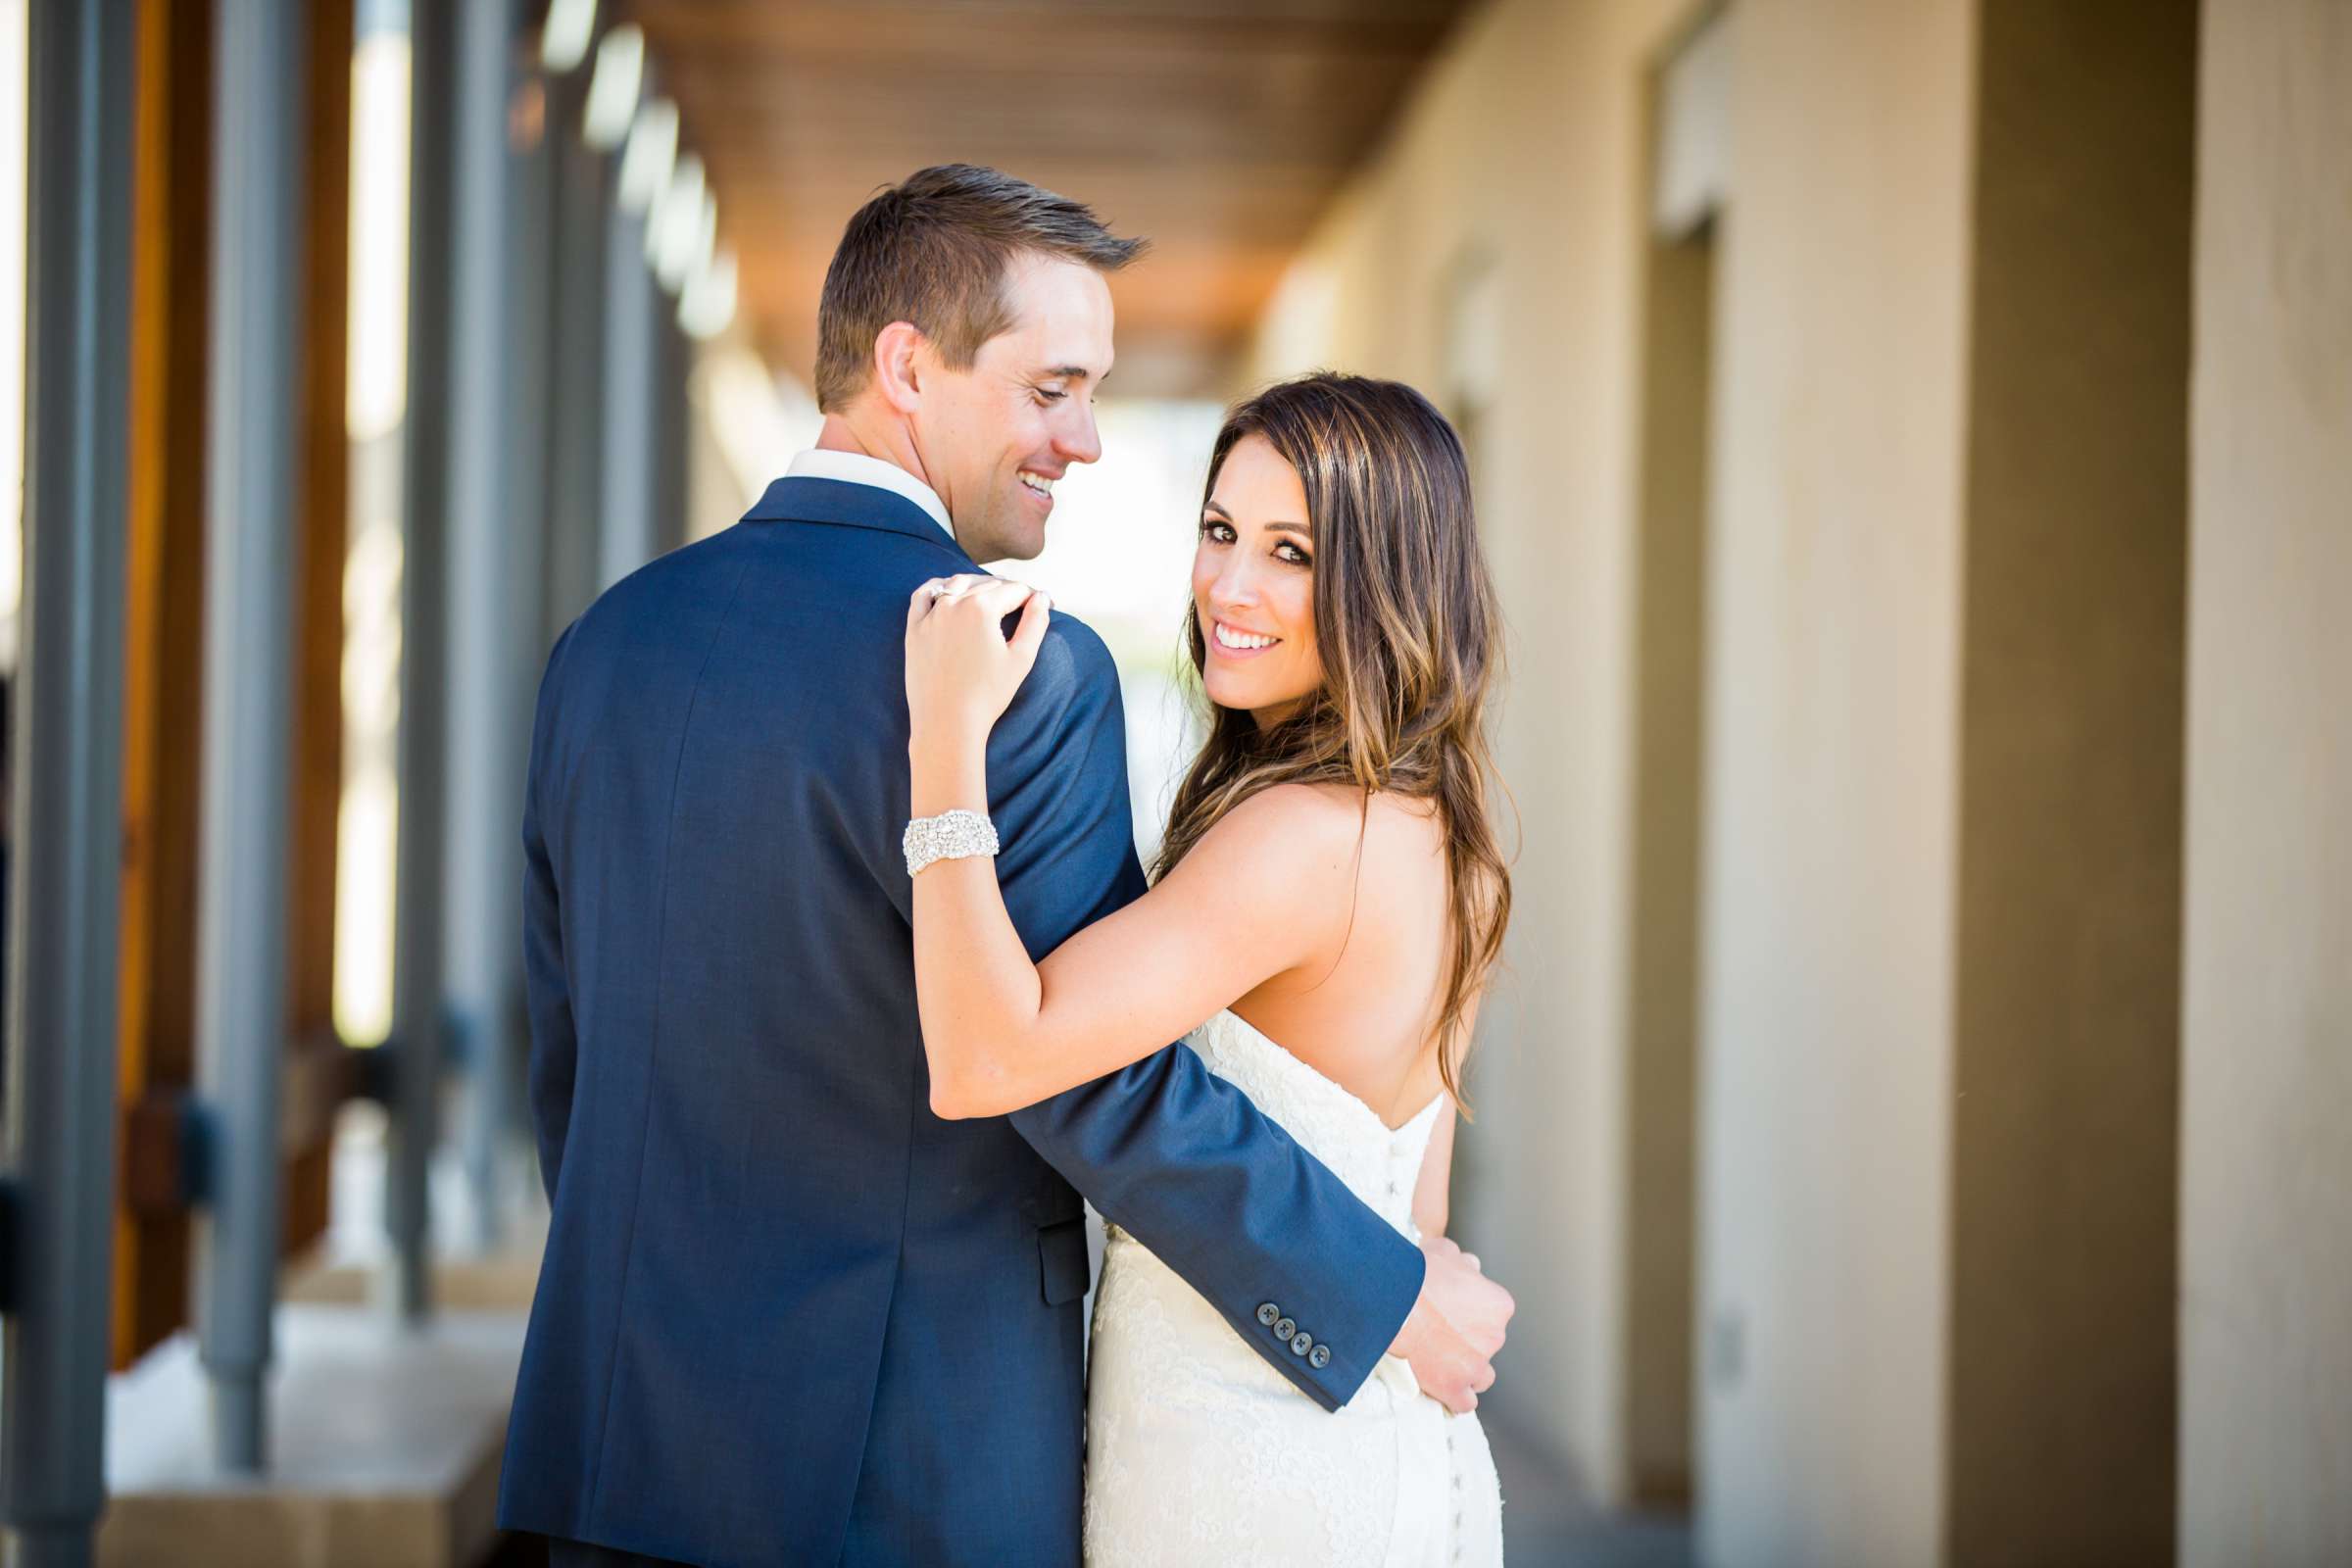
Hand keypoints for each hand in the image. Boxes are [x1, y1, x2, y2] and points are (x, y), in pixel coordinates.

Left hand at [904, 574, 1050, 744]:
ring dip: (978, 586)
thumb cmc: (987, 695)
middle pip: (988, 585)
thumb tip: (1042, 598)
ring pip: (957, 584)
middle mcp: (953, 604)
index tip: (1045, 604)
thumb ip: (1036, 622)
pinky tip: (949, 591)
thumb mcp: (1021, 658)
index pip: (1014, 590)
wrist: (946, 723)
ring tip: (993, 597)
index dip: (1033, 596)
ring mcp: (930, 615)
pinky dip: (938, 587)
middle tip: (1025, 604)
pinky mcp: (914, 629)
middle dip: (1009, 591)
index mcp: (982, 608)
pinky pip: (923, 596)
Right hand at [1390, 1237, 1513, 1413]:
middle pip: (1487, 1342)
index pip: (1494, 1312)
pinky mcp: (1456, 1387)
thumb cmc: (1418, 1274)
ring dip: (1467, 1370)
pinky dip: (1455, 1397)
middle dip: (1468, 1339)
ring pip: (1482, 1376)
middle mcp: (1495, 1336)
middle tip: (1440, 1331)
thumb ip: (1463, 1262)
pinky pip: (1464, 1402)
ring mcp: (1477, 1365)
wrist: (1394, 1302)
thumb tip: (1470, 1266)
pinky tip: (1443, 1388)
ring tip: (1442, 1362)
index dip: (1473, 1311)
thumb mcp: (1445, 1252)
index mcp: (1499, 1305)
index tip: (1453, 1309)